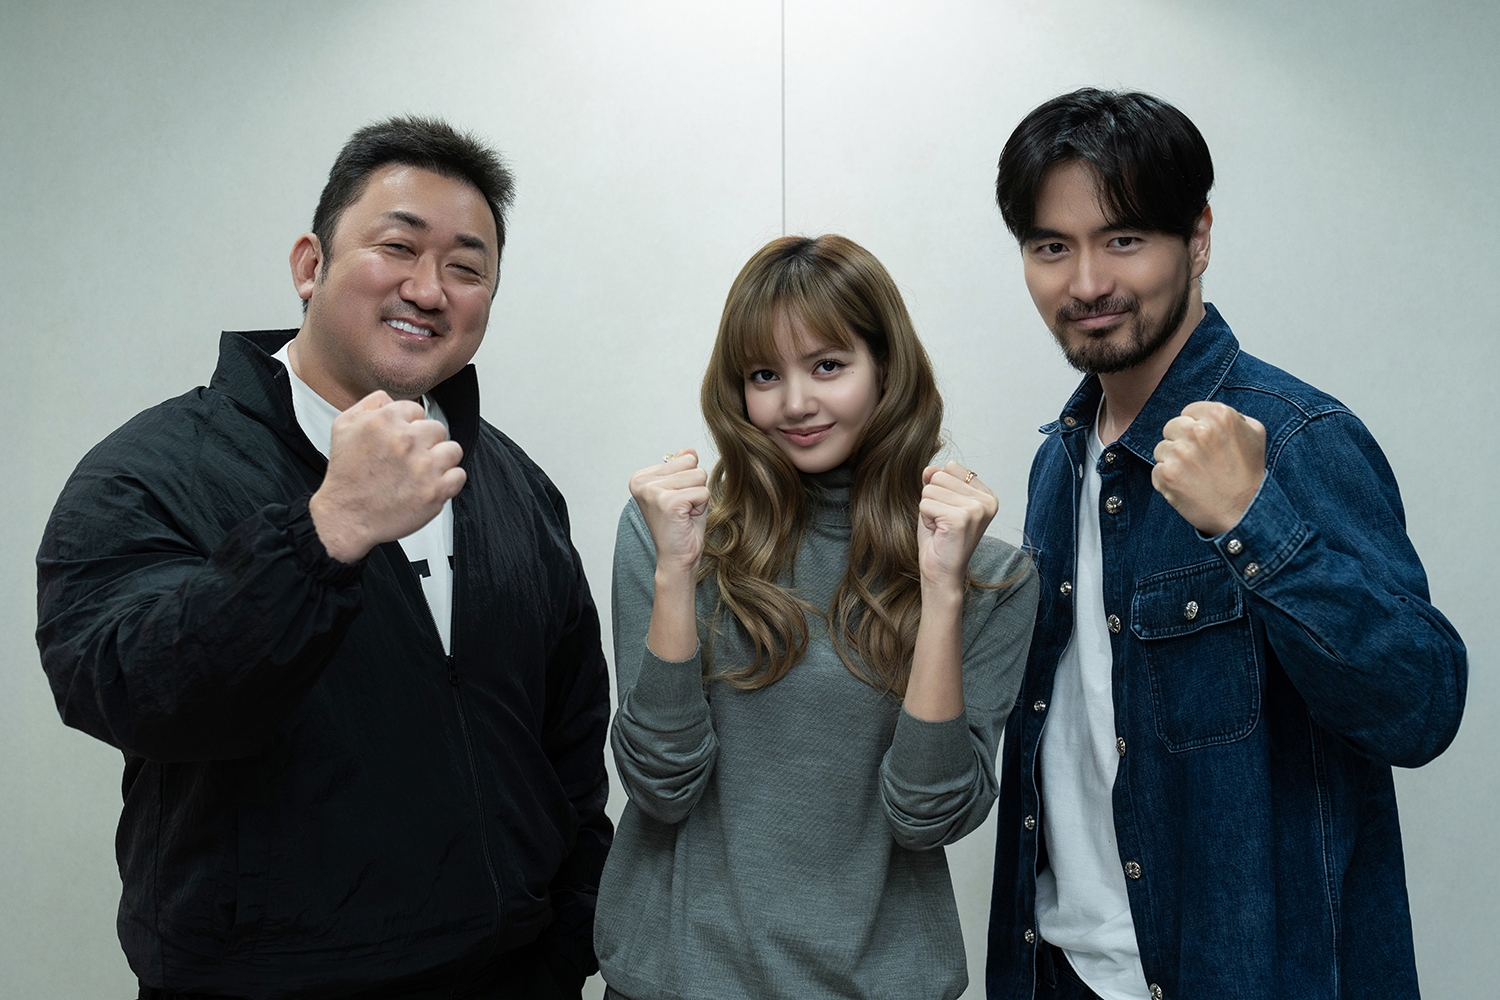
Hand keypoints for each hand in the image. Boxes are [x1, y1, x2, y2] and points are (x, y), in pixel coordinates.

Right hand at [309, 391, 465, 561]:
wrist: (345, 516)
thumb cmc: (345, 475)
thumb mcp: (343, 426)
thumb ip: (370, 404)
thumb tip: (392, 398)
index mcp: (384, 421)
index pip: (417, 409)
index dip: (409, 425)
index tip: (401, 440)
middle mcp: (406, 440)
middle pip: (437, 428)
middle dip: (426, 442)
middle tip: (410, 458)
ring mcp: (423, 466)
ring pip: (453, 450)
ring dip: (440, 460)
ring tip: (423, 471)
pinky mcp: (435, 490)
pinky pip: (459, 475)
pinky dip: (448, 481)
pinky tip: (430, 484)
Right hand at [629, 449, 709, 577]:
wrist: (678, 558)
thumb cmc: (681, 527)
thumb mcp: (683, 490)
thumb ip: (683, 468)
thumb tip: (689, 450)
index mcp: (641, 477)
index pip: (684, 458)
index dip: (688, 481)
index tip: (677, 502)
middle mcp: (642, 482)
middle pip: (692, 464)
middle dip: (695, 487)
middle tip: (683, 509)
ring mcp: (653, 491)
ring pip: (699, 476)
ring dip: (698, 498)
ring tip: (685, 514)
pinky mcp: (668, 502)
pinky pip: (702, 491)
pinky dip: (701, 507)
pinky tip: (686, 519)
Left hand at [918, 461, 998, 595]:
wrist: (941, 573)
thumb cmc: (940, 541)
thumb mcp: (938, 503)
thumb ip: (936, 482)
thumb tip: (930, 468)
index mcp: (987, 495)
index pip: (951, 467)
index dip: (941, 490)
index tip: (948, 513)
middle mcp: (987, 501)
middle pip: (939, 476)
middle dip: (933, 499)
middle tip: (942, 523)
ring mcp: (976, 509)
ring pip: (930, 489)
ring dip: (928, 510)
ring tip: (940, 528)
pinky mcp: (961, 518)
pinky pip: (925, 503)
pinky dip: (925, 518)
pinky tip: (938, 532)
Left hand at [1151, 401, 1265, 535]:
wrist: (1244, 511)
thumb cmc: (1249, 473)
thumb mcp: (1255, 433)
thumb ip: (1233, 416)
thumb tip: (1209, 413)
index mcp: (1219, 415)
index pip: (1189, 411)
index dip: (1195, 428)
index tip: (1205, 444)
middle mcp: (1197, 430)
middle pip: (1171, 427)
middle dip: (1181, 442)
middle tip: (1199, 461)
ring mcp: (1180, 452)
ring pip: (1161, 449)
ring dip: (1173, 461)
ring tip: (1195, 475)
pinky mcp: (1167, 474)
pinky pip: (1156, 470)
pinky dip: (1167, 480)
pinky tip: (1187, 486)